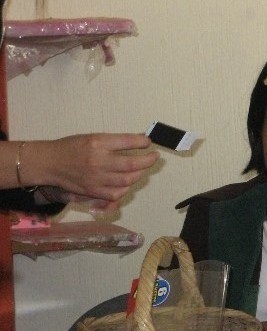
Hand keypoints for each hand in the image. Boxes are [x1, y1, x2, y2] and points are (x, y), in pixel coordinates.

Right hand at [28, 134, 158, 204]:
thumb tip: (137, 142)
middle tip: (153, 157)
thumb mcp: (92, 137)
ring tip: (142, 168)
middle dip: (148, 160)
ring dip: (139, 174)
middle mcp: (98, 160)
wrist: (50, 163)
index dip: (142, 142)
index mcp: (97, 143)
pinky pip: (116, 193)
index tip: (147, 142)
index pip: (128, 141)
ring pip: (127, 179)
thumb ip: (113, 142)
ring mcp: (96, 178)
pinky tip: (128, 182)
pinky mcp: (93, 190)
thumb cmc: (71, 148)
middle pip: (131, 163)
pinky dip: (126, 188)